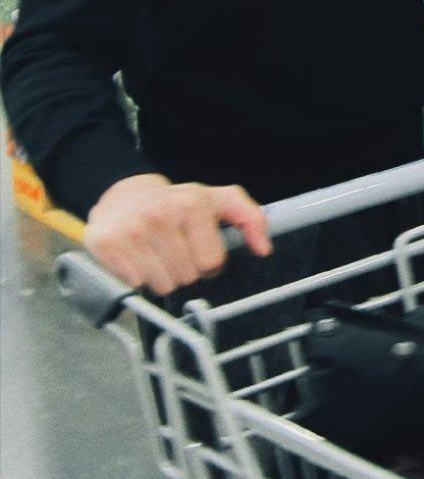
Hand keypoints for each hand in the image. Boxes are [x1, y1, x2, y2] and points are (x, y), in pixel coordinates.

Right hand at [84, 173, 271, 296]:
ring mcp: (130, 229)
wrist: (124, 193)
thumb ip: (250, 219)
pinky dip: (137, 276)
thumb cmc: (177, 203)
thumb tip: (264, 249)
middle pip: (186, 277)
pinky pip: (133, 284)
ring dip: (162, 276)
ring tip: (157, 254)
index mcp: (192, 204)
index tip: (198, 249)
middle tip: (175, 250)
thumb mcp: (218, 201)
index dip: (208, 263)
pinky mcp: (105, 243)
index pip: (211, 264)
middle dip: (185, 270)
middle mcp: (160, 214)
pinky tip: (137, 257)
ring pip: (161, 285)